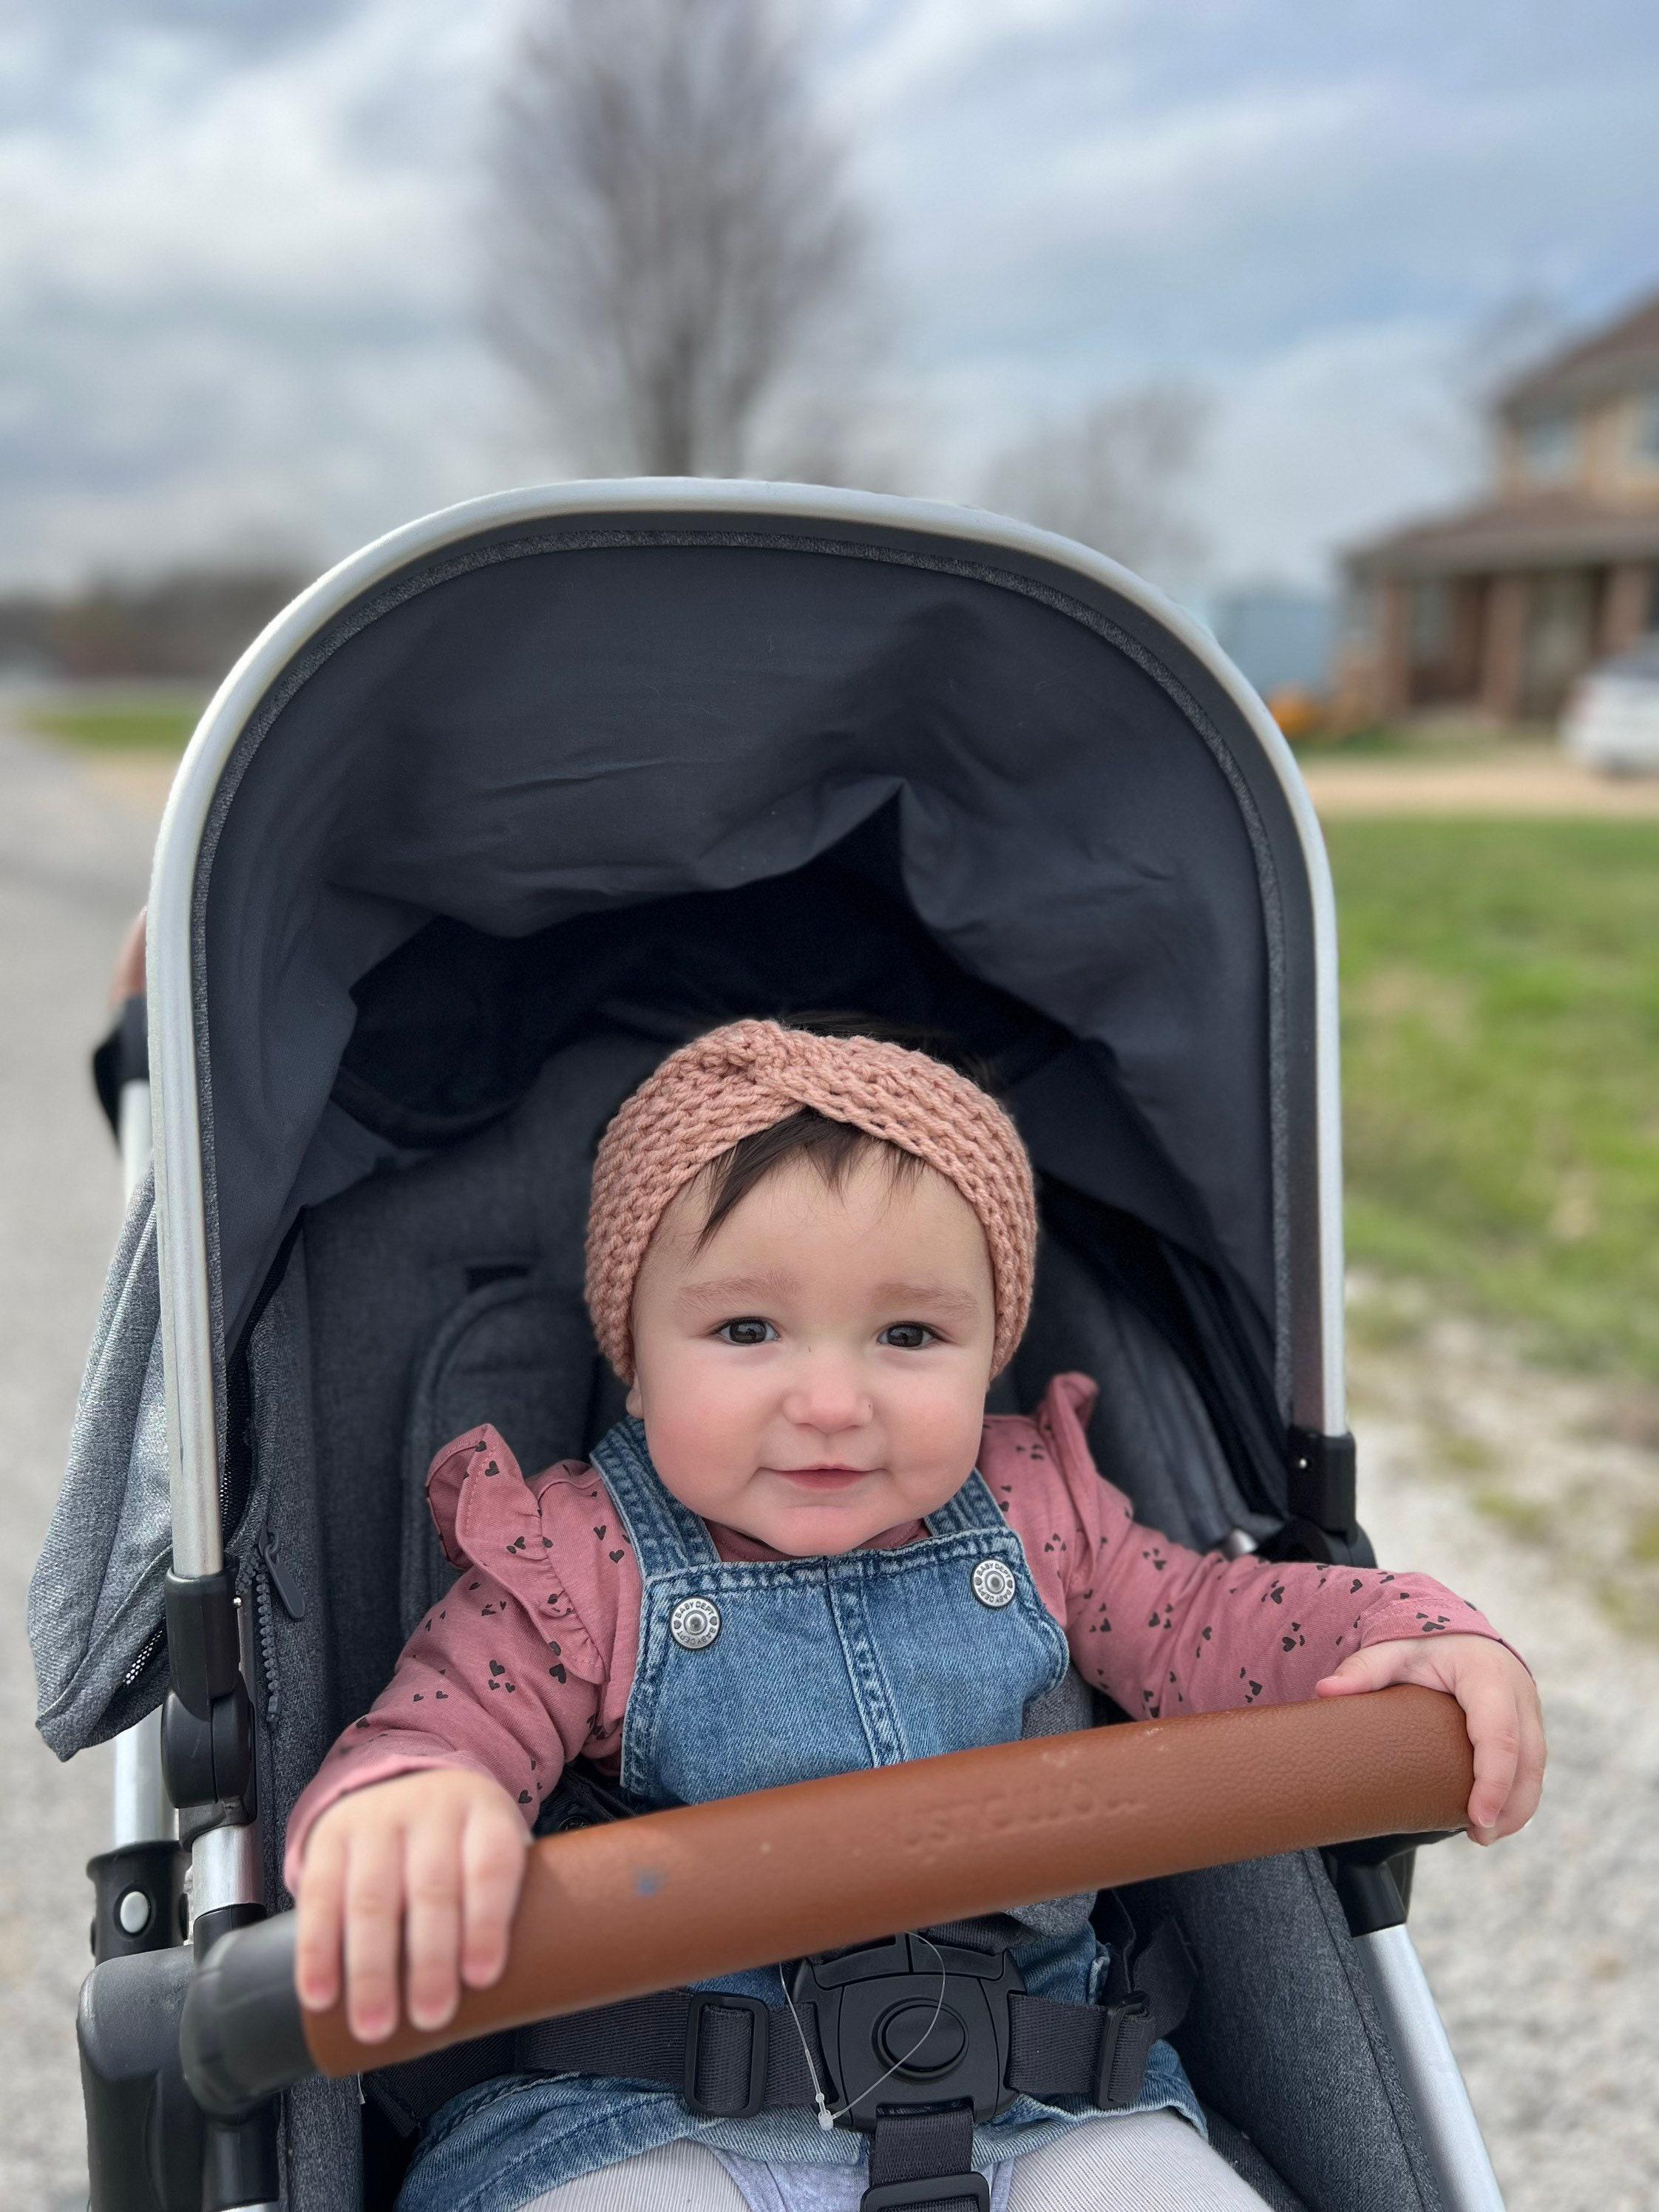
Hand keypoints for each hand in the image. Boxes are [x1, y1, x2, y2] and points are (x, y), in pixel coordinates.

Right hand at [294, 1768, 529, 2041]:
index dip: (488, 1920)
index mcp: (484, 1815)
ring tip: (375, 2026)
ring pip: (372, 1898)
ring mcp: (376, 1821)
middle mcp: (432, 1811)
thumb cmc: (461, 1847)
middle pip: (432, 1887)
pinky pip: (318, 1898)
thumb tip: (514, 1998)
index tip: (482, 1978)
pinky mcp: (329, 1839)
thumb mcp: (490, 1853)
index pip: (491, 1864)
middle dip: (431, 1960)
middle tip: (432, 2018)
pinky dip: (317, 1953)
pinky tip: (320, 1997)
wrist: (404, 1781)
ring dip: (371, 1969)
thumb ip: (506, 1909)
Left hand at [1314, 1634, 1544, 1844]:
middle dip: (1509, 1805)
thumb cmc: (1423, 1646)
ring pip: (1535, 1769)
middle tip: (1478, 1837)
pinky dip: (1517, 1798)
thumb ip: (1362, 1670)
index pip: (1499, 1733)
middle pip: (1527, 1759)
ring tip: (1481, 1837)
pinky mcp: (1530, 1729)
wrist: (1457, 1635)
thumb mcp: (1393, 1651)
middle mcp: (1519, 1695)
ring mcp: (1530, 1713)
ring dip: (1516, 1809)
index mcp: (1488, 1675)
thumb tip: (1323, 1692)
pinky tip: (1492, 1821)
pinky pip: (1532, 1769)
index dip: (1493, 1779)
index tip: (1477, 1816)